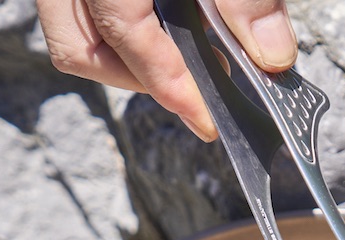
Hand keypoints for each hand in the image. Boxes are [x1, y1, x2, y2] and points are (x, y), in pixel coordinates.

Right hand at [37, 0, 297, 140]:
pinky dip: (120, 34)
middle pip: (79, 48)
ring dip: (126, 61)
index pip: (123, 33)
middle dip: (140, 81)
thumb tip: (272, 58)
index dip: (168, 83)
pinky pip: (79, 15)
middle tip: (197, 96)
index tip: (207, 119)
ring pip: (72, 36)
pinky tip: (167, 33)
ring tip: (185, 66)